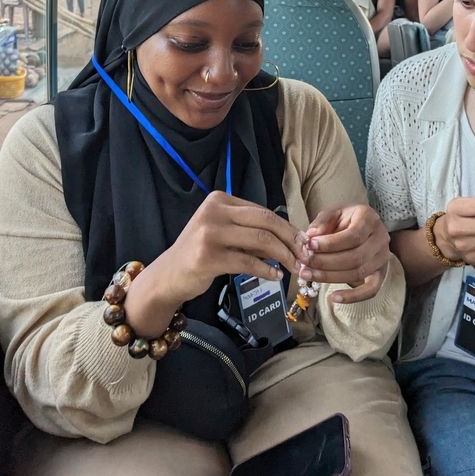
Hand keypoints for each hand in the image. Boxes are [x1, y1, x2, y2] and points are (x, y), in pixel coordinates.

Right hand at [159, 191, 307, 304]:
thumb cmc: (200, 253)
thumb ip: (250, 230)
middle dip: (290, 238)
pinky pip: (247, 262)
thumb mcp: (224, 232)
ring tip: (295, 267)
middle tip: (306, 254)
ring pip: (260, 240)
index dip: (287, 227)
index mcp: (220, 200)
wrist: (168, 275)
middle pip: (265, 221)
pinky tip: (275, 276)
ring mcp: (209, 233)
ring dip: (283, 255)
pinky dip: (266, 270)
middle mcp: (213, 211)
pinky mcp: (207, 257)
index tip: (303, 242)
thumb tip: (291, 238)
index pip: (263, 211)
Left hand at [301, 205, 390, 303]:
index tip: (310, 246)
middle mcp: (380, 238)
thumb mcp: (333, 212)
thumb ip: (322, 222)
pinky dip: (352, 297)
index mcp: (369, 218)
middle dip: (326, 262)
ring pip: (358, 273)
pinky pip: (370, 290)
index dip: (330, 244)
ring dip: (330, 277)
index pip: (352, 236)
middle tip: (304, 264)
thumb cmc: (346, 219)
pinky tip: (333, 298)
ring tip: (309, 275)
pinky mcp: (380, 274)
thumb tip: (311, 235)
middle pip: (355, 257)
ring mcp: (382, 258)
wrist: (363, 226)